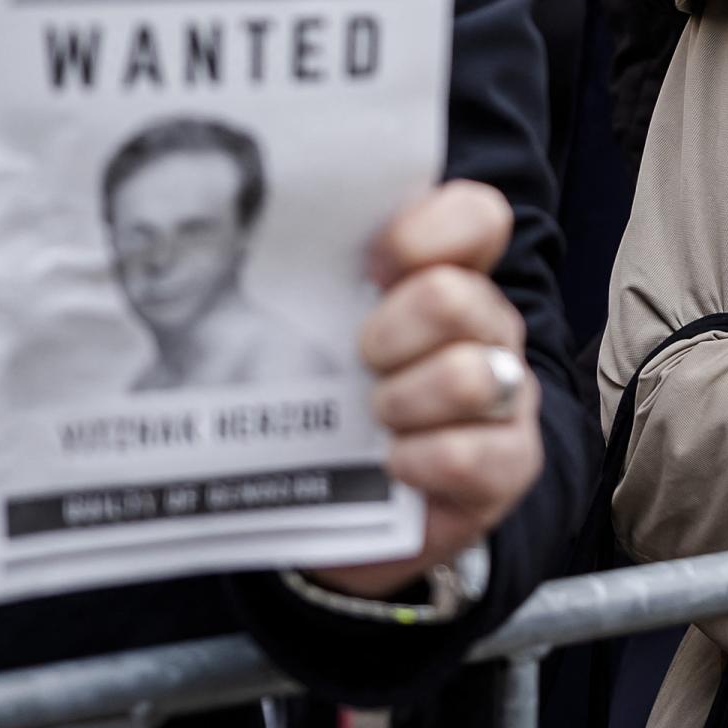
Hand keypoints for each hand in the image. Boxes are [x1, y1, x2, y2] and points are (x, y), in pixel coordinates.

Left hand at [308, 181, 544, 598]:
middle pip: (455, 298)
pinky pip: (471, 455)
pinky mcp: (511, 463)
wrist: (346, 508)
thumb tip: (215, 244)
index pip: (477, 219)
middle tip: (359, 361)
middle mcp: (487, 326)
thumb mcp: (311, 333)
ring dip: (401, 402)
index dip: (428, 230)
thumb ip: (299, 281)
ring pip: (469, 376)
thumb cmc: (329, 403)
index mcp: (447, 275)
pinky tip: (394, 466)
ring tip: (374, 419)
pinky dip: (418, 461)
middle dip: (386, 335)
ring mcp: (507, 393)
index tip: (372, 265)